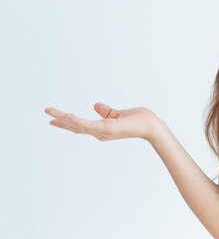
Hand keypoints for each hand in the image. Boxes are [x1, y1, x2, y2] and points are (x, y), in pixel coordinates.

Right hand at [44, 103, 160, 141]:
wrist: (152, 126)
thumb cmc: (139, 120)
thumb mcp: (119, 114)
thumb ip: (107, 111)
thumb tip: (95, 105)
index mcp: (102, 129)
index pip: (81, 125)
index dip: (67, 122)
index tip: (53, 119)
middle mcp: (100, 133)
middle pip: (76, 126)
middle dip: (60, 121)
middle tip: (47, 114)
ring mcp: (103, 132)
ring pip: (78, 126)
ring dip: (64, 119)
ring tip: (51, 113)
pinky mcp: (107, 128)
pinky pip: (88, 125)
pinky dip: (77, 121)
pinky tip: (67, 116)